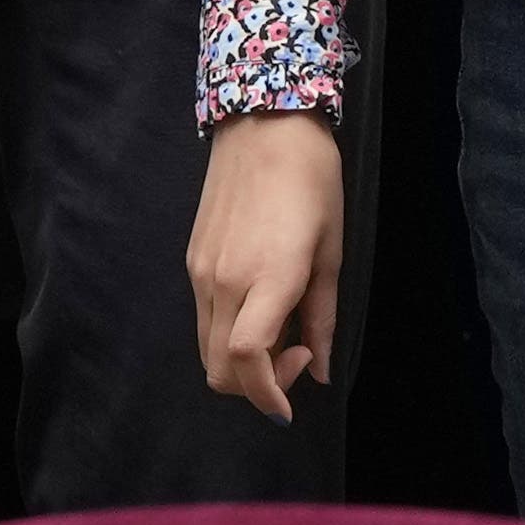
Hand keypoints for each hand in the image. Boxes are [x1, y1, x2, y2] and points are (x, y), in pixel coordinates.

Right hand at [186, 114, 346, 415]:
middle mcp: (223, 281)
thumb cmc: (313, 181)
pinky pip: (204, 319)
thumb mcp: (331, 250)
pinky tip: (260, 307)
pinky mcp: (192, 259)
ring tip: (281, 331)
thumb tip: (323, 371)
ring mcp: (201, 271)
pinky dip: (228, 334)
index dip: (267, 395)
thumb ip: (323, 318)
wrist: (264, 122)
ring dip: (240, 363)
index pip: (247, 361)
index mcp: (267, 277)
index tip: (292, 402)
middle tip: (296, 357)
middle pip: (220, 370)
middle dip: (256, 386)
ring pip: (207, 349)